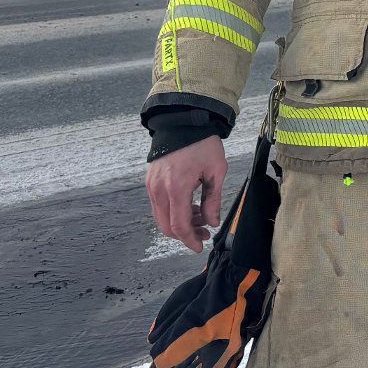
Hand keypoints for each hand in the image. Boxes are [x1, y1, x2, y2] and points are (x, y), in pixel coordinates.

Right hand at [146, 137, 227, 252]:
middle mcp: (159, 189)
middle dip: (185, 234)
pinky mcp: (150, 181)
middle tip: (204, 233)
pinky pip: (159, 205)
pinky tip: (190, 206)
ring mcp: (152, 185)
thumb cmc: (202, 143)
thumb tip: (212, 222)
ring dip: (180, 222)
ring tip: (201, 217)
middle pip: (167, 225)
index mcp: (176, 187)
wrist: (183, 121)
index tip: (200, 246)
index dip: (189, 240)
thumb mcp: (216, 170)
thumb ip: (213, 199)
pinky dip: (173, 211)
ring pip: (162, 217)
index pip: (179, 225)